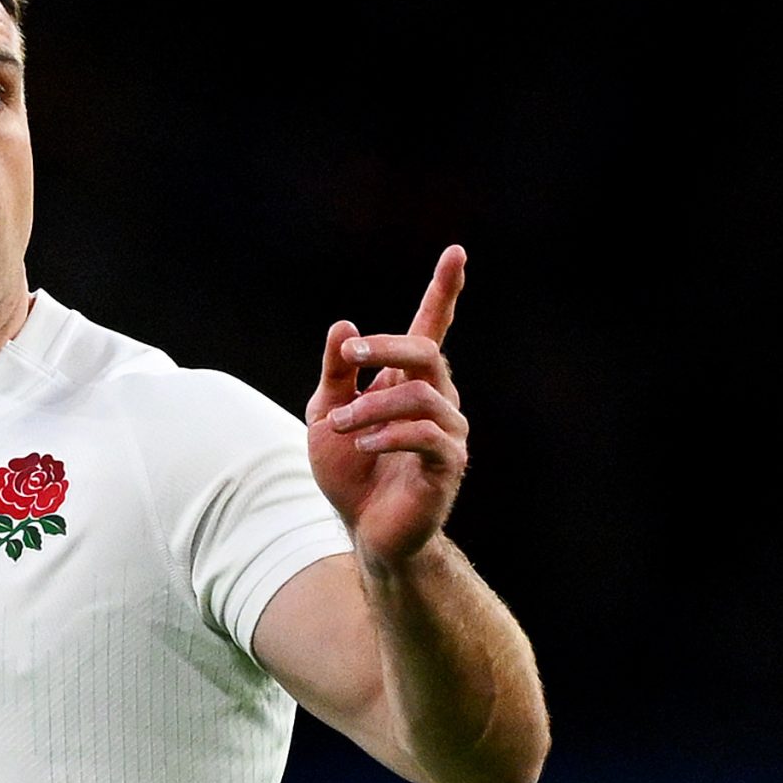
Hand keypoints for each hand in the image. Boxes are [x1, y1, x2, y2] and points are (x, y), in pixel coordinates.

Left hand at [308, 245, 470, 569]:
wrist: (363, 530)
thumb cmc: (349, 472)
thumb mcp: (326, 414)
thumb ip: (335, 373)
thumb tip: (344, 326)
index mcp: (408, 382)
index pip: (431, 329)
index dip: (443, 291)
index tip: (456, 252)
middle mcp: (437, 400)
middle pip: (425, 352)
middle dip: (384, 349)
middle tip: (347, 361)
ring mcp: (447, 432)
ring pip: (421, 395)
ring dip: (372, 405)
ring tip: (340, 426)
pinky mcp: (448, 465)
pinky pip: (428, 436)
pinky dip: (389, 435)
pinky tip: (365, 446)